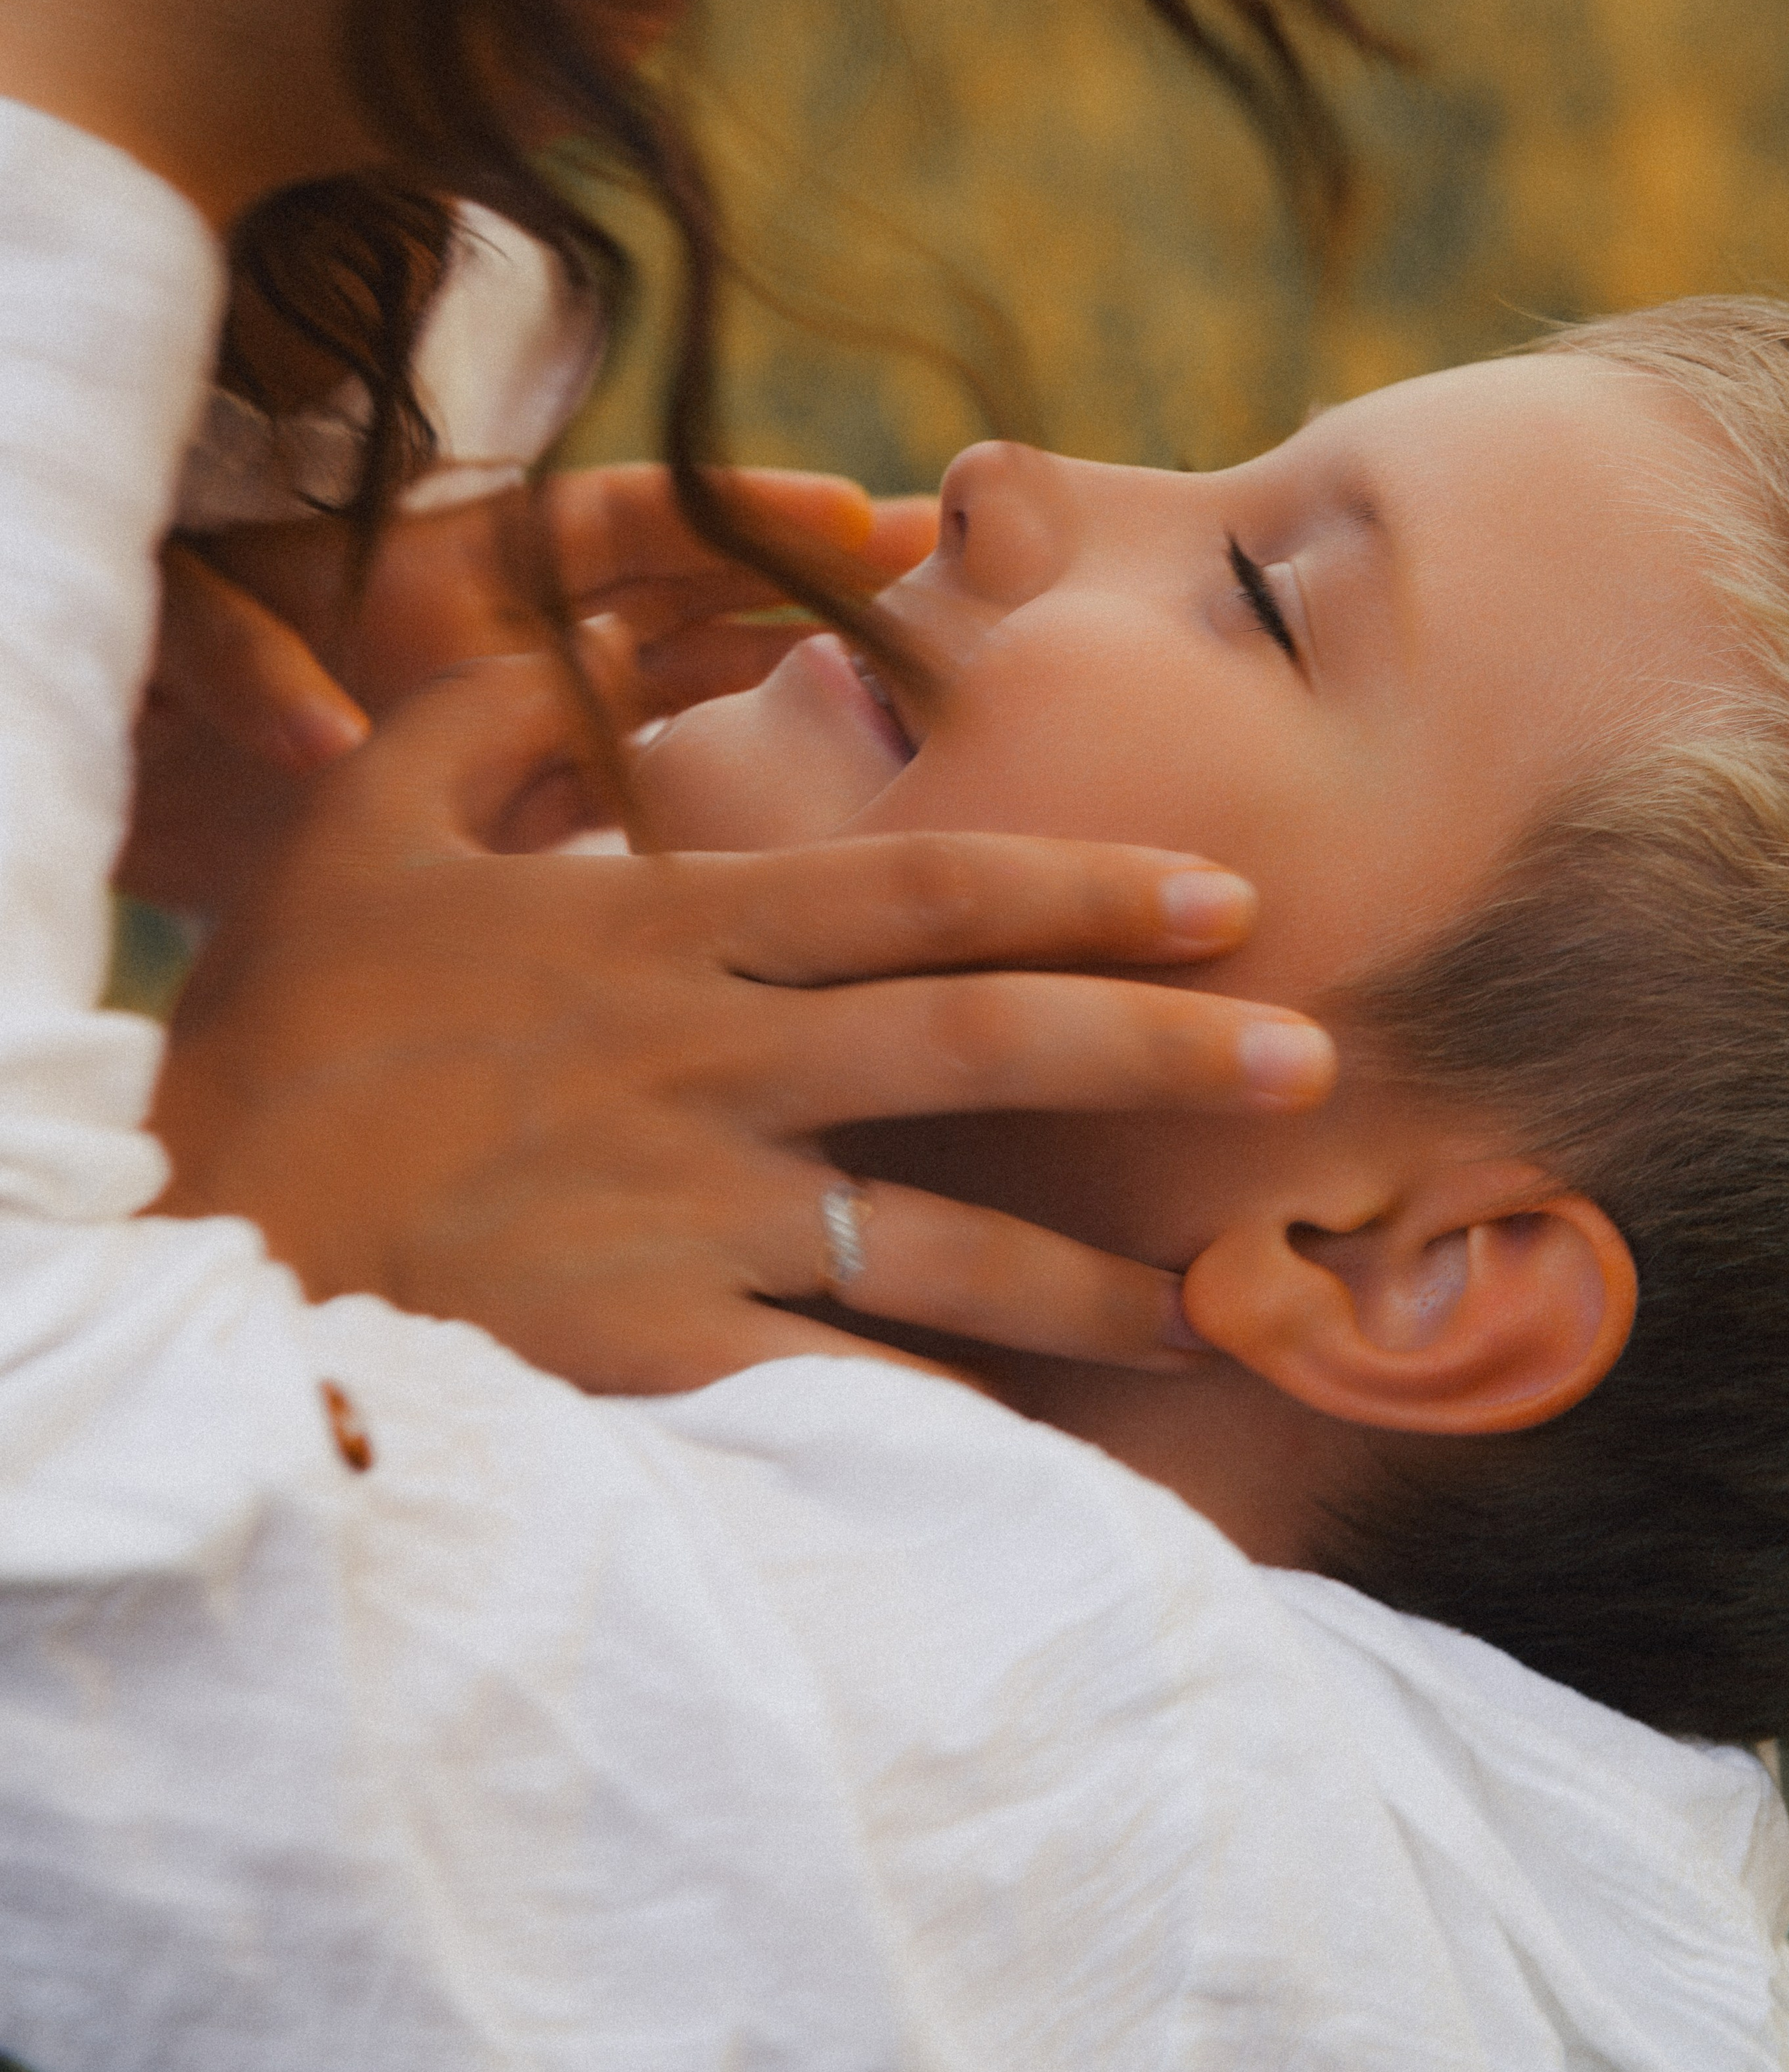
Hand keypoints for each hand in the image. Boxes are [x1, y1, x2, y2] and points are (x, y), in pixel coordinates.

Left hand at [120, 466, 939, 912]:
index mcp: (461, 558)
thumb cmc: (177, 642)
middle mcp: (524, 622)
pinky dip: (719, 781)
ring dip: (797, 670)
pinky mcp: (535, 784)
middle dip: (814, 578)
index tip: (850, 514)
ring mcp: (542, 704)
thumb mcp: (194, 623)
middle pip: (694, 591)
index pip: (623, 523)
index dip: (740, 513)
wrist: (154, 743)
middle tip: (949, 577)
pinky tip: (816, 811)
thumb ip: (238, 662)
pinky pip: (647, 774)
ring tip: (927, 676)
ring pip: (695, 677)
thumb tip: (306, 735)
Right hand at [153, 650, 1335, 1393]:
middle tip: (1304, 1058)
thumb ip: (502, 712)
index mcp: (667, 927)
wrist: (202, 1240)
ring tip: (1210, 1301)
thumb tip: (604, 631)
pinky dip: (951, 1411)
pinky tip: (1044, 1439)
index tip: (1224, 899)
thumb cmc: (291, 1027)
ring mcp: (687, 1206)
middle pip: (976, 1039)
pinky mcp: (651, 1342)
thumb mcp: (373, 820)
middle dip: (1153, 1043)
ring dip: (1093, 1270)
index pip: (920, 891)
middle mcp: (709, 1059)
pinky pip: (844, 1379)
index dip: (1086, 889)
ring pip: (943, 1236)